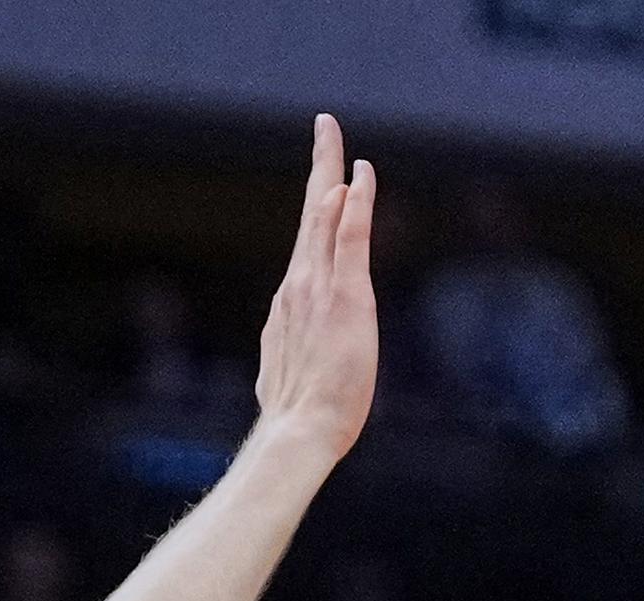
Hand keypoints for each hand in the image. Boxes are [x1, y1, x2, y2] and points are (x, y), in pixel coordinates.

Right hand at [252, 114, 379, 473]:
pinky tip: (361, 176)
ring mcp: (318, 287)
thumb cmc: (301, 415)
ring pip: (325, 216)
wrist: (300, 432)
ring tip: (334, 133)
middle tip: (326, 125)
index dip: (317, 205)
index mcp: (292, 302)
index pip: (308, 242)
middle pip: (311, 213)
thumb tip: (283, 340)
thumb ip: (291, 343)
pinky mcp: (344, 296)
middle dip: (320, 166)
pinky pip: (350, 239)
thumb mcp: (292, 370)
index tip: (325, 177)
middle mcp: (299, 285)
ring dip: (332, 170)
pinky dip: (356, 205)